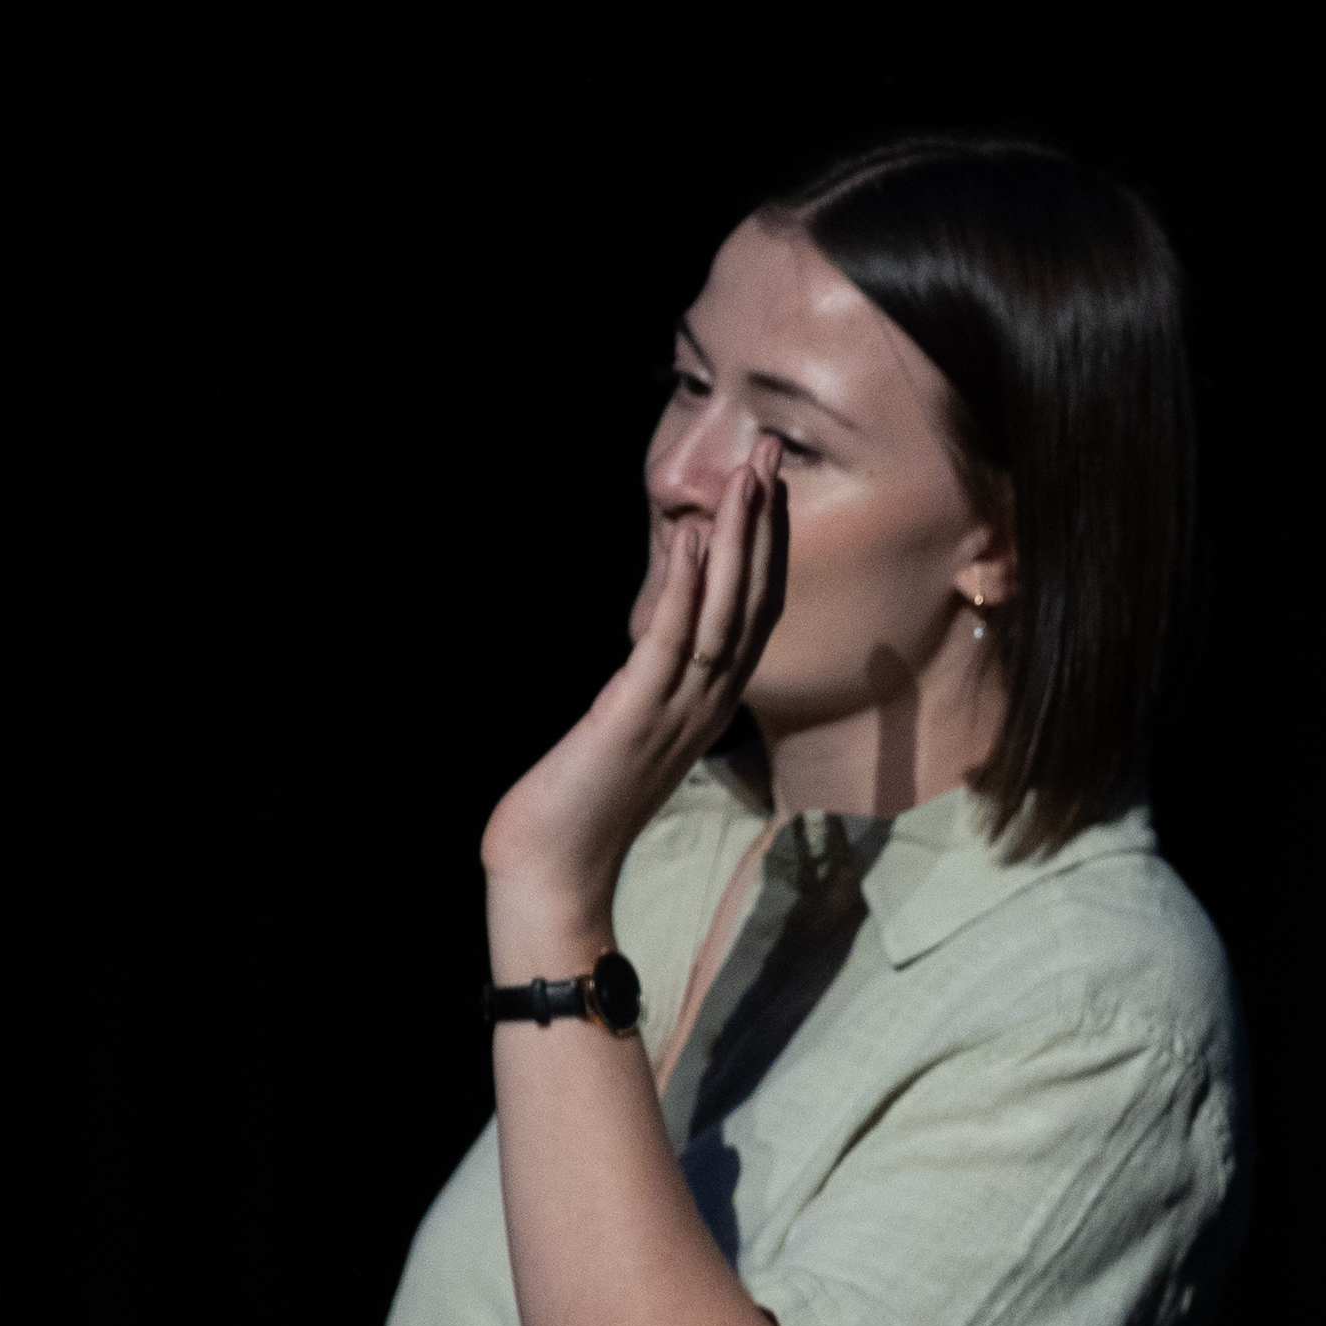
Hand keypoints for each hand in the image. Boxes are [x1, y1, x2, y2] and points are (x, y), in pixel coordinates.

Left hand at [480, 449, 788, 965]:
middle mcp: (706, 704)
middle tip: (772, 456)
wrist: (554, 868)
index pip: (754, 617)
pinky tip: (690, 543)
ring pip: (723, 617)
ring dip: (736, 546)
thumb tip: (662, 641)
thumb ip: (654, 688)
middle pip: (751, 604)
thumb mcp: (631, 732)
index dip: (766, 552)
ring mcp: (676, 711)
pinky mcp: (633, 718)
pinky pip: (669, 647)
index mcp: (708, 706)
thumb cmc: (583, 805)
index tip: (770, 491)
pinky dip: (684, 593)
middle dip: (762, 527)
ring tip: (746, 481)